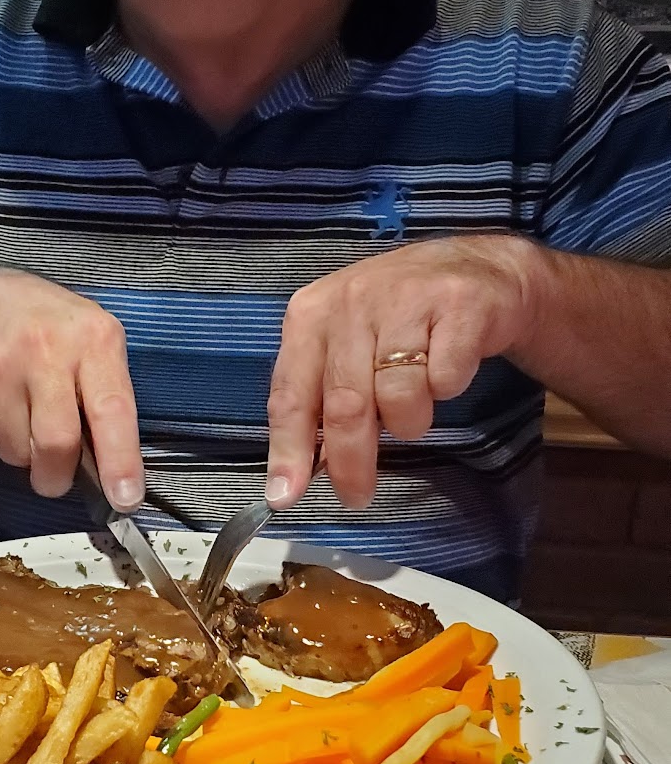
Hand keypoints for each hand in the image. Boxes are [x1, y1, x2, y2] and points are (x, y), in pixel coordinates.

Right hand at [0, 270, 142, 506]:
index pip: (111, 408)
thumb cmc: (51, 326)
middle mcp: (44, 352)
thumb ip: (107, 393)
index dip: (120, 460)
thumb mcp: (93, 339)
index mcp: (92, 340)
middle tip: (57, 479)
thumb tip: (114, 466)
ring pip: (17, 451)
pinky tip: (3, 408)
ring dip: (26, 455)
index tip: (125, 498)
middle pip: (56, 443)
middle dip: (58, 476)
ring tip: (27, 422)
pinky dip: (0, 440)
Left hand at [266, 236, 538, 510]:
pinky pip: (445, 381)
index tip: (285, 495)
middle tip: (357, 495)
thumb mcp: (348, 346)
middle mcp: (353, 302)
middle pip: (345, 403)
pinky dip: (448, 389)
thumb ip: (321, 399)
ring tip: (418, 400)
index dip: (288, 450)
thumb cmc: (400, 316)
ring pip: (399, 397)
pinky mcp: (459, 306)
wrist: (478, 268)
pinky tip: (449, 366)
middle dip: (350, 461)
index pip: (292, 393)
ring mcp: (407, 300)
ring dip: (409, 420)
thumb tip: (299, 475)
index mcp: (313, 314)